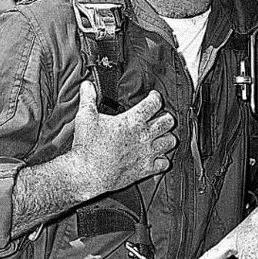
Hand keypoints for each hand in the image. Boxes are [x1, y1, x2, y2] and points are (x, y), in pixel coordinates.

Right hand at [70, 81, 176, 195]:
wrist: (86, 174)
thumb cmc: (86, 146)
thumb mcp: (86, 117)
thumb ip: (88, 98)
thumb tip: (87, 84)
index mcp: (133, 121)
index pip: (155, 103)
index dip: (155, 97)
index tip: (152, 97)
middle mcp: (144, 136)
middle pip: (168, 121)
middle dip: (165, 117)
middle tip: (158, 117)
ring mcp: (147, 153)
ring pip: (171, 141)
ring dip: (167, 137)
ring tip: (160, 136)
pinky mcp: (145, 169)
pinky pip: (165, 163)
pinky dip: (163, 159)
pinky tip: (157, 157)